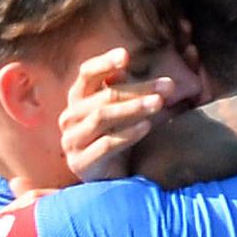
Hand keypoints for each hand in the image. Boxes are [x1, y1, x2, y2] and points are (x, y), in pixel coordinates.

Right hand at [62, 47, 191, 181]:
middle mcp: (70, 117)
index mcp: (78, 99)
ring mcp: (72, 140)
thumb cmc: (117, 140)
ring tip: (159, 104)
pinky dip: (128, 134)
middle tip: (167, 86)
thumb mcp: (122, 112)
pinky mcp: (81, 163)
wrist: (108, 181)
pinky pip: (105, 144)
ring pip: (102, 118)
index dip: (104, 63)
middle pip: (104, 96)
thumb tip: (125, 68)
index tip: (126, 55)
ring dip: (133, 108)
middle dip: (138, 89)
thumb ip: (124, 90)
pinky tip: (147, 127)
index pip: (86, 74)